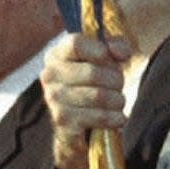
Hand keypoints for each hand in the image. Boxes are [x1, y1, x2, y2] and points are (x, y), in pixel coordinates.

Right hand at [40, 34, 129, 168]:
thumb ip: (117, 47)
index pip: (76, 44)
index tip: (111, 58)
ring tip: (119, 101)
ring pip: (98, 96)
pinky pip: (97, 116)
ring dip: (117, 100)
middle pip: (93, 72)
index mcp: (57, 54)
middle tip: (119, 85)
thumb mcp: (106, 59)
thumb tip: (120, 52)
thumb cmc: (94, 83)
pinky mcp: (62, 120)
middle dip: (116, 80)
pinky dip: (114, 117)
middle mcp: (49, 74)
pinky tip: (119, 117)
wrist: (79, 124)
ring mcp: (53, 98)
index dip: (100, 50)